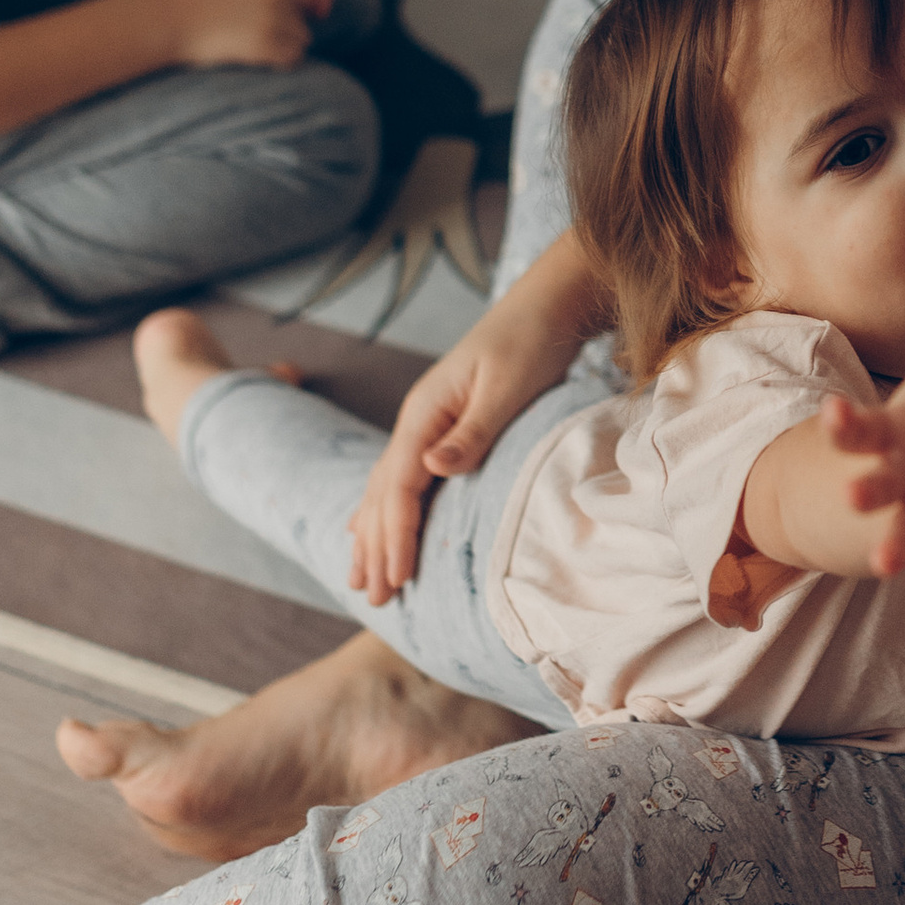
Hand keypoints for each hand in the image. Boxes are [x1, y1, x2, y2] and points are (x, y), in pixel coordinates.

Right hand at [158, 0, 316, 70]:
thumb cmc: (185, 1)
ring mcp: (272, 18)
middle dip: (290, 30)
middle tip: (267, 42)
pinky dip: (282, 64)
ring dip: (287, 48)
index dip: (288, 11)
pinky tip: (262, 64)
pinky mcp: (265, 43)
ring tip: (263, 55)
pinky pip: (292, 58)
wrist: (166, 17)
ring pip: (302, 39)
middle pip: (304, 17)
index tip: (270, 23)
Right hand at [349, 315, 562, 603]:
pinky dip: (383, 508)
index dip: (396, 535)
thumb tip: (430, 468)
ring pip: (386, 489)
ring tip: (360, 579)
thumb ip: (471, 431)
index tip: (398, 578)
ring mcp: (424, 423)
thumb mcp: (506, 386)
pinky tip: (367, 527)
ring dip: (372, 535)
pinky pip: (401, 478)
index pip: (401, 487)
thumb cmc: (530, 342)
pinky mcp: (440, 426)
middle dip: (376, 547)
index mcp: (424, 413)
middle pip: (385, 494)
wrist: (544, 305)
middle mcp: (415, 420)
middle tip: (372, 599)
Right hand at [820, 299, 904, 621]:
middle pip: (874, 483)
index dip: (848, 424)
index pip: (862, 428)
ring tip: (884, 563)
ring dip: (891, 544)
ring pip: (899, 529)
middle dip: (864, 488)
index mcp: (890, 435)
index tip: (830, 414)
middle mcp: (893, 476)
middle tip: (850, 495)